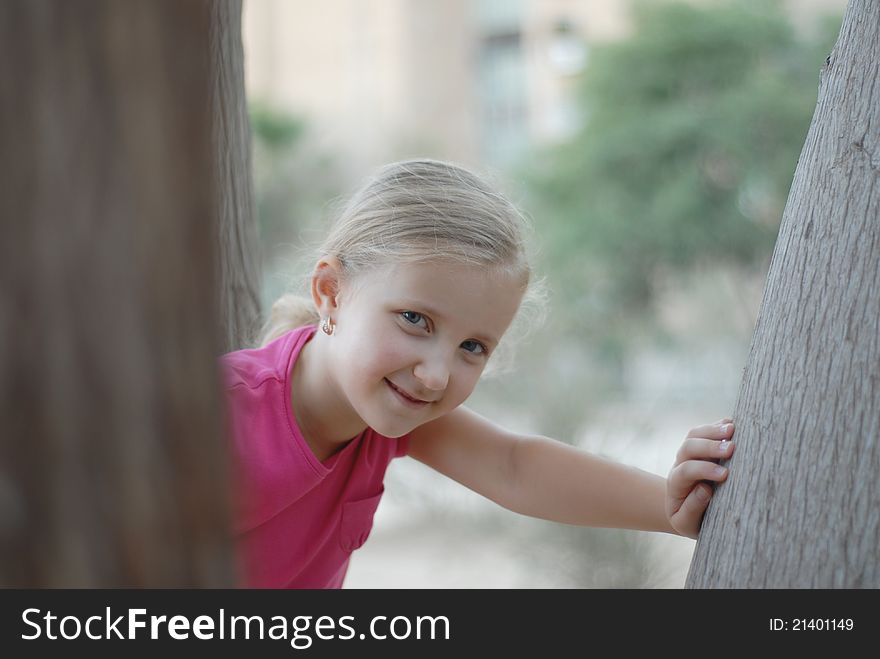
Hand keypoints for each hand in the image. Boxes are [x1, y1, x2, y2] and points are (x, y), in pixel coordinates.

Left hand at [666, 418, 735, 538]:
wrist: (685, 509)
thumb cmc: (690, 520)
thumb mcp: (686, 523)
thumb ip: (692, 509)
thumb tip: (705, 489)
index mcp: (676, 484)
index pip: (686, 471)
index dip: (704, 470)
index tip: (725, 474)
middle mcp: (680, 464)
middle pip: (688, 448)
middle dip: (709, 446)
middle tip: (732, 448)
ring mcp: (689, 454)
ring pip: (694, 435)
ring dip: (712, 430)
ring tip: (732, 429)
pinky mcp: (701, 447)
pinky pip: (704, 431)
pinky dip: (717, 425)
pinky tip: (732, 423)